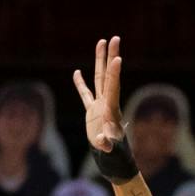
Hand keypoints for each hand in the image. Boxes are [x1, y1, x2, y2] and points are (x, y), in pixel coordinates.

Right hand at [72, 36, 123, 153]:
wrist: (111, 157)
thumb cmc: (113, 153)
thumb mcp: (110, 149)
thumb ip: (106, 144)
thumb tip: (103, 143)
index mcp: (111, 109)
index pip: (113, 88)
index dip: (115, 74)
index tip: (118, 59)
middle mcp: (107, 102)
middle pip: (108, 75)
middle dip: (111, 56)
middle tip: (114, 38)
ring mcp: (100, 105)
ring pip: (100, 78)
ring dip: (100, 60)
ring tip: (101, 42)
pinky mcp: (92, 111)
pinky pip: (85, 94)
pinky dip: (81, 84)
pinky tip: (77, 72)